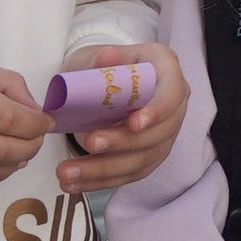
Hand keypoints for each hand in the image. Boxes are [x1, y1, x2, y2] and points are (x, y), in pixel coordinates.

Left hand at [54, 42, 185, 196]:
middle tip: (88, 143)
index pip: (172, 93)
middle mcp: (173, 105)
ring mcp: (163, 134)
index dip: (158, 110)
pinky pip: (130, 174)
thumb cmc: (101, 67)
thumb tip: (106, 59)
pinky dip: (101, 182)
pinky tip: (75, 185)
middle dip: (121, 143)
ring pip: (142, 159)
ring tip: (67, 173)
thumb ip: (100, 59)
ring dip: (103, 169)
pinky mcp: (149, 156)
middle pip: (158, 132)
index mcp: (166, 71)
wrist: (99, 85)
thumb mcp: (95, 55)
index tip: (134, 124)